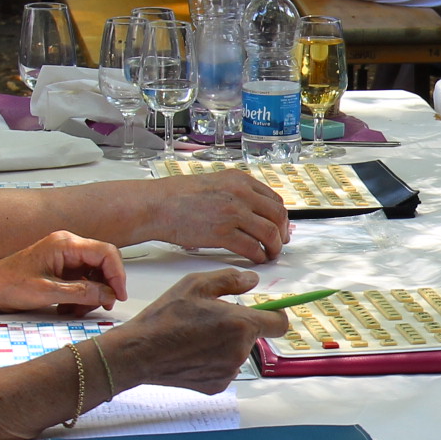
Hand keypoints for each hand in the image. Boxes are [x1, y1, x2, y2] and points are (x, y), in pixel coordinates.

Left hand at [0, 230, 126, 316]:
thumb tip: (108, 294)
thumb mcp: (48, 293)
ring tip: (76, 310)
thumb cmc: (8, 285)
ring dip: (91, 294)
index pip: (106, 253)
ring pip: (93, 273)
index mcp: (65, 244)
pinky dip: (80, 295)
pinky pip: (81, 279)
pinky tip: (68, 307)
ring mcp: (63, 255)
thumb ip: (83, 292)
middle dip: (104, 286)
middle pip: (102, 263)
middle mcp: (67, 245)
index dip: (117, 275)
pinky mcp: (59, 267)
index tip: (118, 295)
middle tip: (101, 306)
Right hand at [103, 267, 287, 394]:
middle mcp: (240, 350)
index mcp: (241, 324)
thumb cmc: (165, 317)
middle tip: (211, 319)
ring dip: (226, 344)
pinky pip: (226, 369)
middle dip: (239, 327)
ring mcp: (229, 371)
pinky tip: (192, 353)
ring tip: (196, 336)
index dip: (274, 315)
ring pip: (238, 352)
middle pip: (254, 336)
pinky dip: (215, 361)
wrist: (139, 353)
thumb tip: (252, 280)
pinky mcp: (217, 386)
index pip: (279, 323)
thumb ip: (230, 280)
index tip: (266, 311)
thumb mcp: (196, 284)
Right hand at [145, 169, 291, 260]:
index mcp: (240, 180)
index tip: (281, 227)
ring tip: (270, 254)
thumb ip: (237, 193)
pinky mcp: (223, 233)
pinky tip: (256, 259)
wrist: (157, 205)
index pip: (274, 199)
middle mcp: (241, 194)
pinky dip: (258, 256)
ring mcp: (233, 213)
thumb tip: (256, 211)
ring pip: (269, 233)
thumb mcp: (215, 183)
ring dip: (273, 247)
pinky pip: (252, 247)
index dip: (281, 217)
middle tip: (280, 243)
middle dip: (282, 233)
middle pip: (277, 216)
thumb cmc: (179, 197)